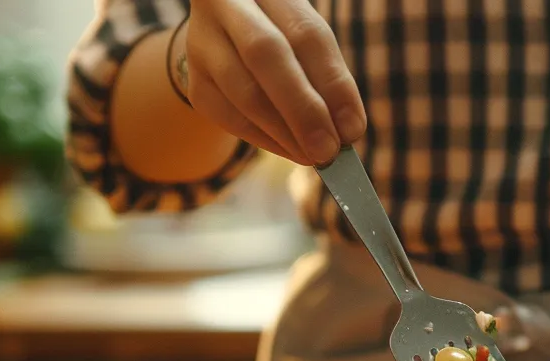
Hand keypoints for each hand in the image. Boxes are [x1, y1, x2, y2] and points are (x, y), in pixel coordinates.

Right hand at [179, 0, 364, 165]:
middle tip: (329, 150)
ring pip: (243, 91)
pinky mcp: (196, 80)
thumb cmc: (284, 35)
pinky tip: (290, 150)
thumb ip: (326, 75)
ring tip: (314, 155)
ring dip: (284, 132)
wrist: (229, 34)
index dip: (332, 82)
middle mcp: (227, 6)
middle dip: (302, 109)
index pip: (305, 33)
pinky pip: (228, 117)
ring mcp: (202, 41)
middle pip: (265, 54)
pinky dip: (264, 139)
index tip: (353, 128)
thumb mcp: (306, 37)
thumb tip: (348, 130)